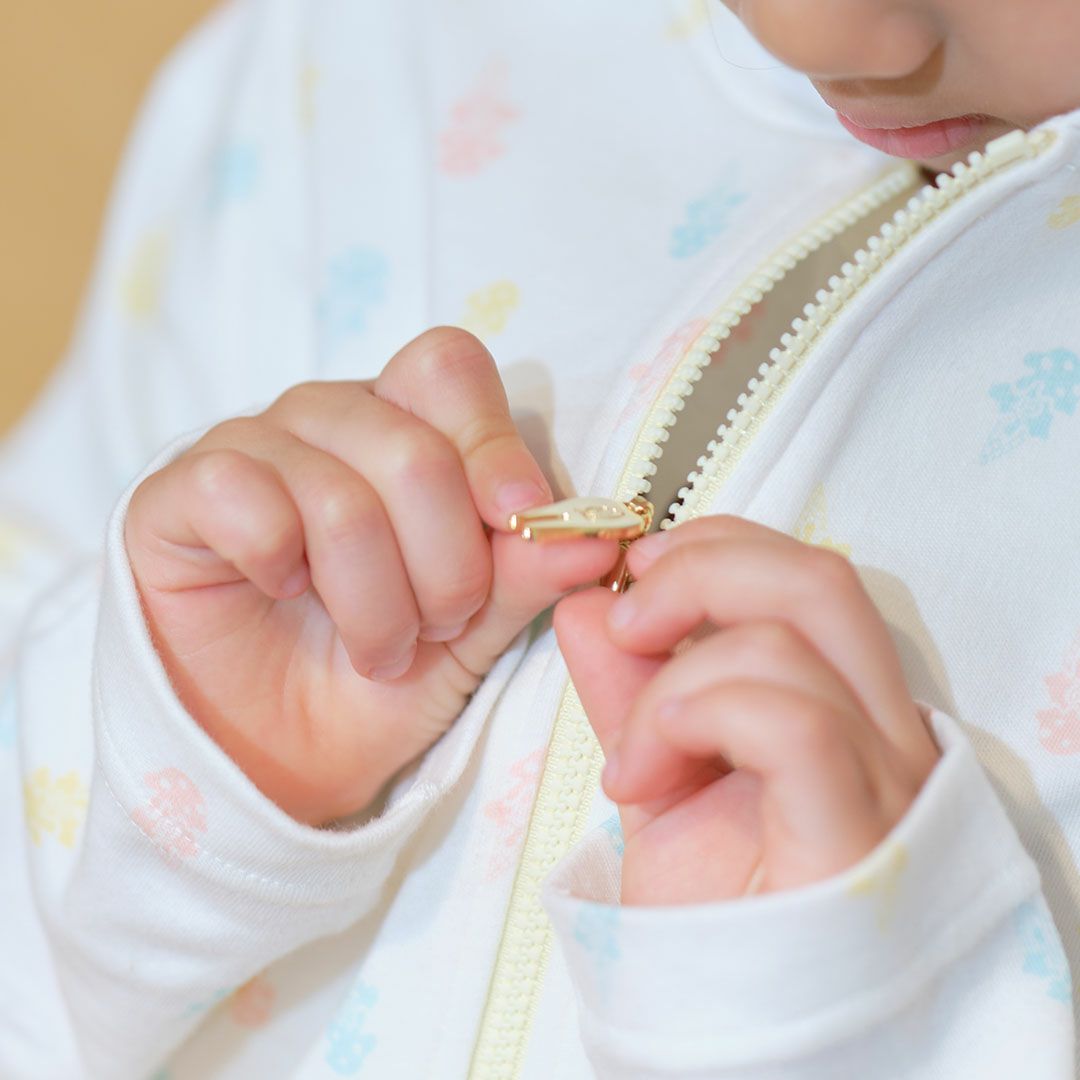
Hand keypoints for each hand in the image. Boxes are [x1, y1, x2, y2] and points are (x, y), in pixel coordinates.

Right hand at [126, 328, 617, 824]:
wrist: (286, 757)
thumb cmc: (387, 680)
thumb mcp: (476, 631)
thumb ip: (527, 571)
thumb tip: (596, 536)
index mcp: (404, 428)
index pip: (448, 368)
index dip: (492, 442)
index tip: (519, 518)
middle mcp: (328, 420)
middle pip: (409, 446)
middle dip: (444, 563)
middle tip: (440, 627)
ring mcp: (248, 447)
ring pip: (337, 494)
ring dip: (375, 600)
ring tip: (380, 649)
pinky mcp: (177, 493)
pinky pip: (240, 494)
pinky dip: (279, 562)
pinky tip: (282, 593)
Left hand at [554, 515, 938, 904]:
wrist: (724, 1024)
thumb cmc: (707, 907)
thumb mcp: (655, 771)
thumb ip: (627, 684)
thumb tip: (588, 603)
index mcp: (843, 704)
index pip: (804, 574)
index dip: (714, 548)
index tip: (634, 574)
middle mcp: (885, 733)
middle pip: (817, 580)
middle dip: (700, 572)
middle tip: (629, 618)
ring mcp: (885, 783)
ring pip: (790, 641)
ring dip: (675, 678)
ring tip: (632, 753)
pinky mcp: (859, 837)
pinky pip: (791, 722)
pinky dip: (698, 716)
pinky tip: (647, 773)